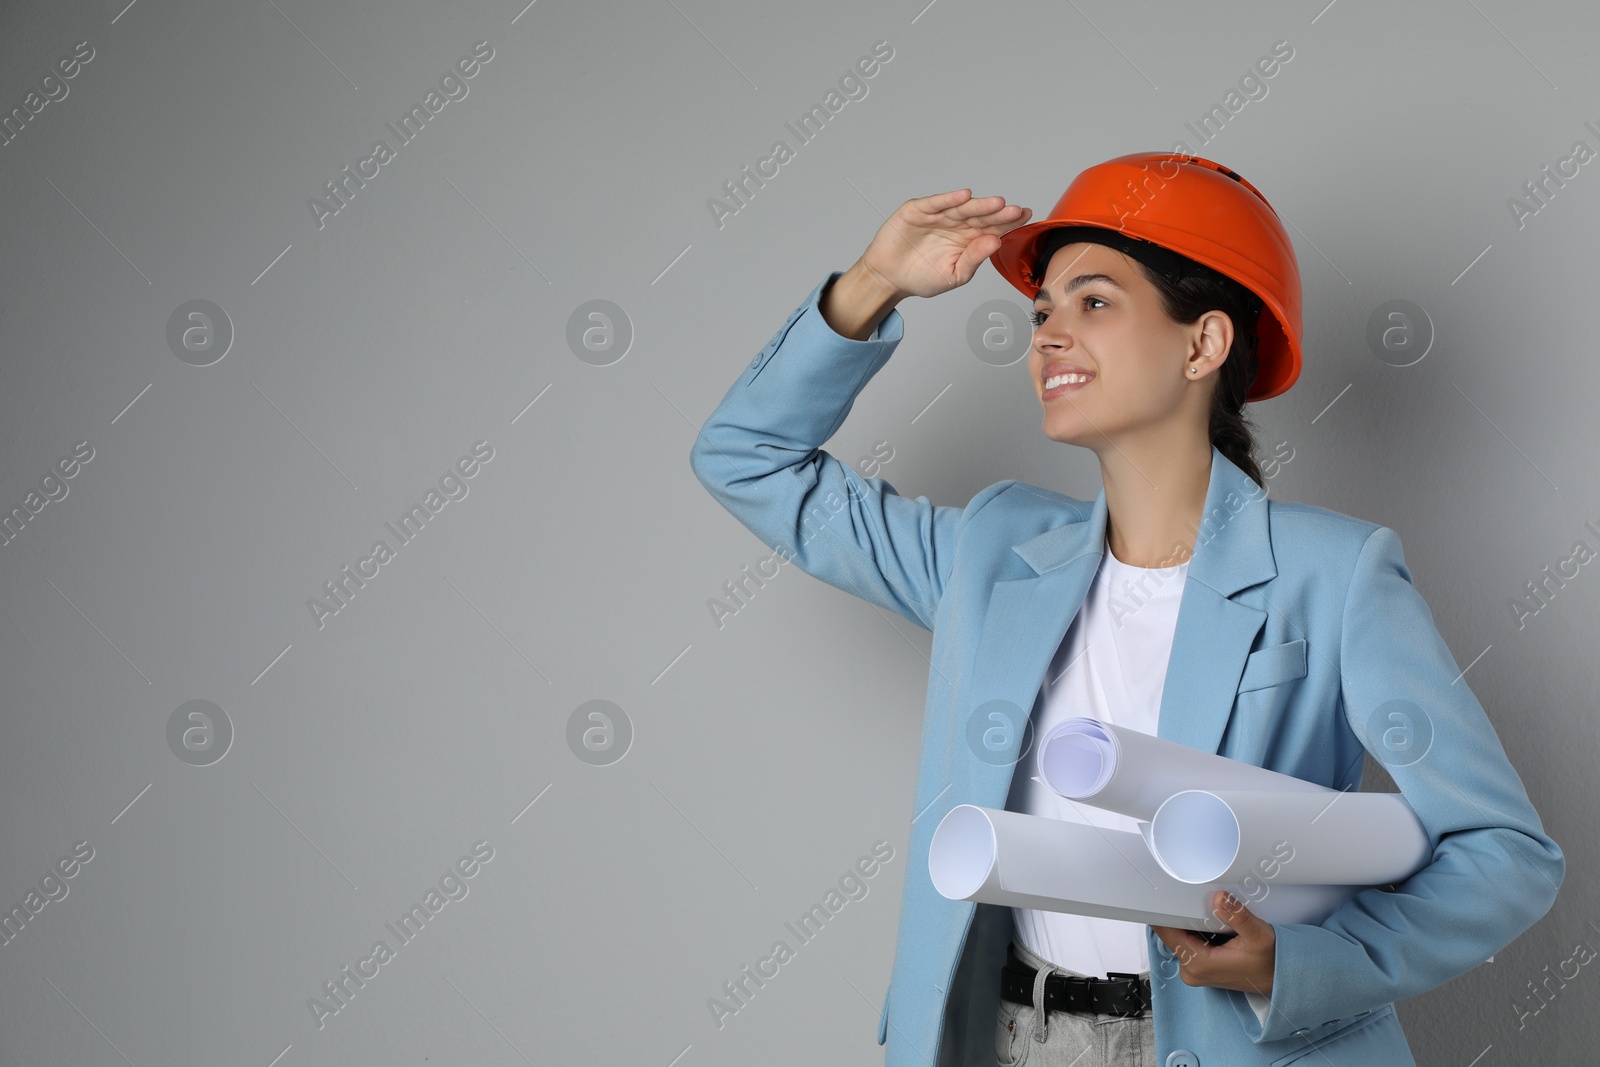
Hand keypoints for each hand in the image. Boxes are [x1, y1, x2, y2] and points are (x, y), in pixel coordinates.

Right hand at [856, 189, 1032, 301]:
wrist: (888, 277)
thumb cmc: (921, 277)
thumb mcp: (953, 276)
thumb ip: (973, 259)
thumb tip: (995, 242)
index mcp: (968, 240)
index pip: (993, 228)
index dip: (1009, 222)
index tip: (1025, 217)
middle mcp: (956, 224)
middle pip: (981, 216)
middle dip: (998, 213)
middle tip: (1015, 211)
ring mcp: (938, 216)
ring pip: (962, 208)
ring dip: (979, 205)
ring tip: (997, 204)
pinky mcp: (918, 210)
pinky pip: (936, 203)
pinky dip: (949, 199)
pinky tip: (964, 196)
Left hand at [1150, 890, 1276, 997]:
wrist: (1282, 979)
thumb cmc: (1271, 962)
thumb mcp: (1258, 936)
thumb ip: (1237, 916)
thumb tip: (1219, 899)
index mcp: (1198, 963)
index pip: (1165, 932)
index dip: (1163, 911)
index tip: (1164, 894)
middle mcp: (1191, 970)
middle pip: (1171, 932)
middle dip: (1182, 914)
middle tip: (1198, 900)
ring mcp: (1194, 970)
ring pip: (1180, 935)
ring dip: (1191, 923)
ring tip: (1211, 914)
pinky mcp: (1200, 967)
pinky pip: (1189, 942)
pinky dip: (1198, 931)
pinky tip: (1214, 926)